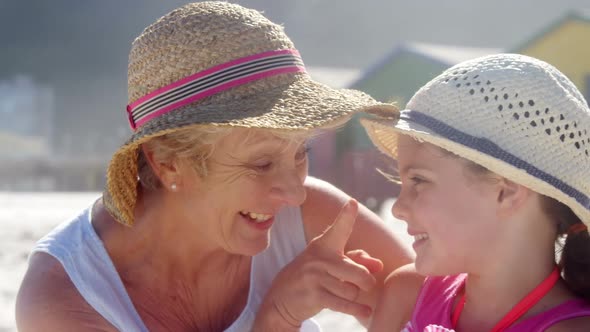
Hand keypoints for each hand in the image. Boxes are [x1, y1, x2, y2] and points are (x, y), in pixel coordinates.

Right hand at [253, 199, 382, 329]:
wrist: (282, 297)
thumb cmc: (313, 276)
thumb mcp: (330, 263)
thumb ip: (356, 260)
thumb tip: (379, 266)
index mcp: (324, 245)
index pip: (338, 229)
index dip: (346, 216)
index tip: (353, 203)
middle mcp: (320, 258)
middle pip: (358, 271)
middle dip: (367, 281)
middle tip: (366, 284)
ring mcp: (315, 277)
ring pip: (352, 290)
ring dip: (355, 296)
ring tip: (348, 295)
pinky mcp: (314, 296)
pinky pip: (344, 304)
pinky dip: (357, 309)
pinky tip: (366, 312)